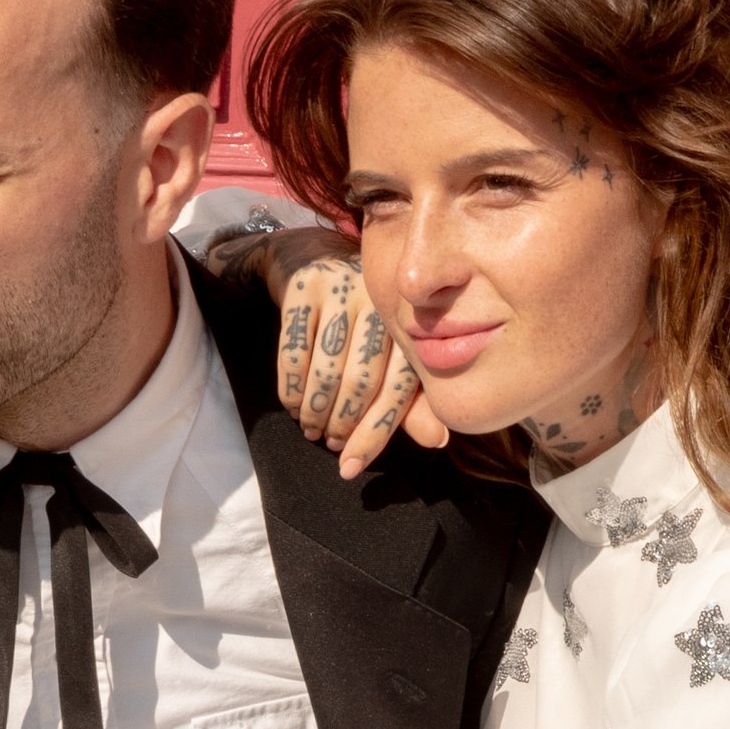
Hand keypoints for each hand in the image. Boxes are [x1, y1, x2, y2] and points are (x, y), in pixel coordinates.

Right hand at [272, 244, 451, 477]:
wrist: (316, 261)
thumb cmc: (361, 323)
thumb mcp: (391, 358)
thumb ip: (411, 400)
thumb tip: (437, 440)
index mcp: (411, 323)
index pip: (397, 389)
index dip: (374, 434)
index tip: (350, 466)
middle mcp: (381, 303)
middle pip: (362, 381)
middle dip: (342, 423)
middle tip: (331, 444)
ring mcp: (343, 290)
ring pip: (327, 369)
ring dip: (315, 410)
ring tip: (311, 429)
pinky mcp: (306, 286)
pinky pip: (294, 350)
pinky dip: (291, 387)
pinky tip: (293, 405)